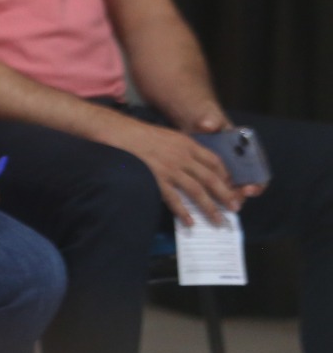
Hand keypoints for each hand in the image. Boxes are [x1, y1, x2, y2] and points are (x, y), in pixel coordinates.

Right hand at [106, 117, 243, 225]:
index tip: (231, 187)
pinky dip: (183, 211)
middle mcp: (182, 156)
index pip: (214, 161)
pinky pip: (174, 198)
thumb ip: (182, 148)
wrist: (117, 131)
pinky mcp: (156, 178)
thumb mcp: (168, 136)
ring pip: (197, 191)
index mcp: (187, 144)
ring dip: (210, 208)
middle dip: (225, 196)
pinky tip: (190, 221)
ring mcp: (169, 168)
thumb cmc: (139, 133)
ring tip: (218, 221)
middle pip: (211, 179)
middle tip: (235, 209)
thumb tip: (192, 165)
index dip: (226, 176)